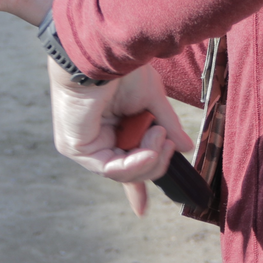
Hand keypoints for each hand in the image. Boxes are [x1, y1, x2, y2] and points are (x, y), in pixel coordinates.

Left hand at [47, 60, 193, 215]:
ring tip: (158, 134)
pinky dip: (136, 162)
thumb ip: (167, 126)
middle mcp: (97, 139)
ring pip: (122, 173)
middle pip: (129, 171)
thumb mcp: (153, 102)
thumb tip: (185, 148)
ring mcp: (85, 146)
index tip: (142, 210)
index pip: (122, 164)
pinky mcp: (77, 148)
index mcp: (112, 127)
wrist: (104, 52)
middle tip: (168, 142)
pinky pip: (111, 169)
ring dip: (150, 158)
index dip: (135, 186)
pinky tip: (149, 144)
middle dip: (156, 162)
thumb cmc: (123, 69)